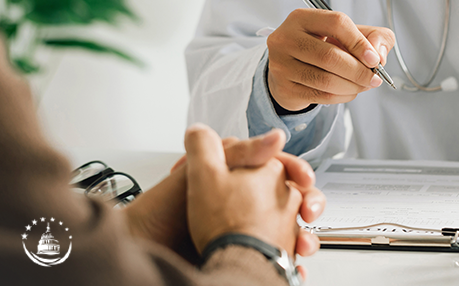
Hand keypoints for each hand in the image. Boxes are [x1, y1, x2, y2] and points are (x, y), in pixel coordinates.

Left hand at [125, 129, 324, 258]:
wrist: (150, 248)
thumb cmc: (165, 212)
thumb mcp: (202, 171)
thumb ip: (240, 151)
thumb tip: (276, 137)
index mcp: (236, 177)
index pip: (279, 167)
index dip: (295, 171)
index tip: (304, 180)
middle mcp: (244, 202)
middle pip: (292, 198)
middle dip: (309, 204)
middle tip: (308, 212)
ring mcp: (246, 229)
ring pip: (292, 229)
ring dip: (305, 236)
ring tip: (303, 244)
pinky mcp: (245, 254)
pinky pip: (279, 258)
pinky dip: (292, 263)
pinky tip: (295, 265)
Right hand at [266, 8, 394, 110]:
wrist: (289, 69)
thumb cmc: (321, 47)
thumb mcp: (347, 35)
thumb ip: (372, 37)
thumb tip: (379, 55)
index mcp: (302, 18)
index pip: (336, 24)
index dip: (359, 42)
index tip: (374, 58)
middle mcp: (287, 39)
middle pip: (330, 56)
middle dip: (359, 71)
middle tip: (374, 78)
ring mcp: (282, 65)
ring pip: (326, 80)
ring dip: (353, 86)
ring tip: (364, 85)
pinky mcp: (285, 88)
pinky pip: (321, 96)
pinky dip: (343, 96)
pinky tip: (350, 91)